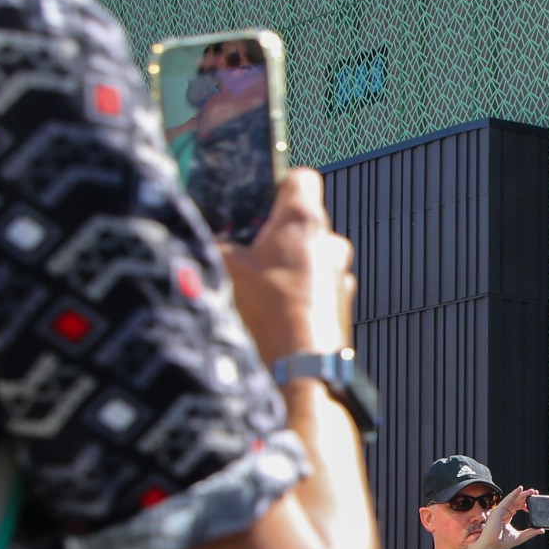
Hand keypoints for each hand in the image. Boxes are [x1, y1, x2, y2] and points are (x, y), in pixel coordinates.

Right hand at [219, 167, 353, 363]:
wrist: (300, 370)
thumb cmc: (269, 314)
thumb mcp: (224, 269)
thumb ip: (216, 245)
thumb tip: (207, 242)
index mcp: (304, 221)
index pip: (300, 178)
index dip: (277, 186)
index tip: (260, 200)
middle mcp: (331, 243)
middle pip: (302, 223)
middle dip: (275, 235)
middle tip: (248, 253)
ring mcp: (341, 275)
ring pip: (310, 258)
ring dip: (288, 267)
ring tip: (259, 290)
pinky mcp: (341, 306)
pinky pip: (318, 288)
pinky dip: (300, 294)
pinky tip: (274, 313)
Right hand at [468, 487, 544, 548]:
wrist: (492, 547)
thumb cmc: (501, 543)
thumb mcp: (520, 537)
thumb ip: (530, 533)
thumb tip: (541, 530)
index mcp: (506, 517)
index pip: (517, 507)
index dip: (526, 503)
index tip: (534, 500)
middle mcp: (503, 512)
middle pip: (516, 501)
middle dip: (526, 496)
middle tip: (536, 492)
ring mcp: (500, 511)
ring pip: (513, 499)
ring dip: (522, 494)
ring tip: (532, 491)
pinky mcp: (498, 511)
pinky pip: (507, 500)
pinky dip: (513, 494)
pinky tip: (520, 489)